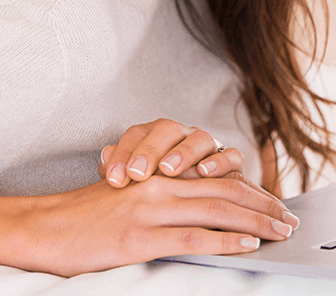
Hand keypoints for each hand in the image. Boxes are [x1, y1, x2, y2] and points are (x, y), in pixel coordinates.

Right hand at [34, 175, 299, 275]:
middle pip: (225, 190)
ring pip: (217, 209)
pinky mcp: (140, 236)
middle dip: (263, 205)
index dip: (251, 191)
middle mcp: (160, 185)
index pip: (217, 179)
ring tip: (279, 231)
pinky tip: (247, 244)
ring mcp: (151, 209)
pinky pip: (193, 237)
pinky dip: (225, 240)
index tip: (275, 204)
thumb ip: (165, 200)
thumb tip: (203, 215)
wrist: (44, 228)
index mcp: (160, 176)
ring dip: (256, 221)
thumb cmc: (86, 217)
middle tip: (289, 219)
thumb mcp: (130, 198)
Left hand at [98, 118, 246, 188]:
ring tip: (168, 170)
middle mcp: (182, 136)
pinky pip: (231, 155)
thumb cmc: (158, 196)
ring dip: (183, 152)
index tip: (113, 179)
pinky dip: (219, 162)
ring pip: (198, 138)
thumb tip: (103, 157)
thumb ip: (119, 172)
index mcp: (155, 137)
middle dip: (150, 150)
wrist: (200, 206)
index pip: (137, 134)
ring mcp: (208, 147)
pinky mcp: (232, 162)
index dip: (124, 153)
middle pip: (166, 129)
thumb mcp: (135, 188)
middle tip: (137, 173)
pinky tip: (205, 173)